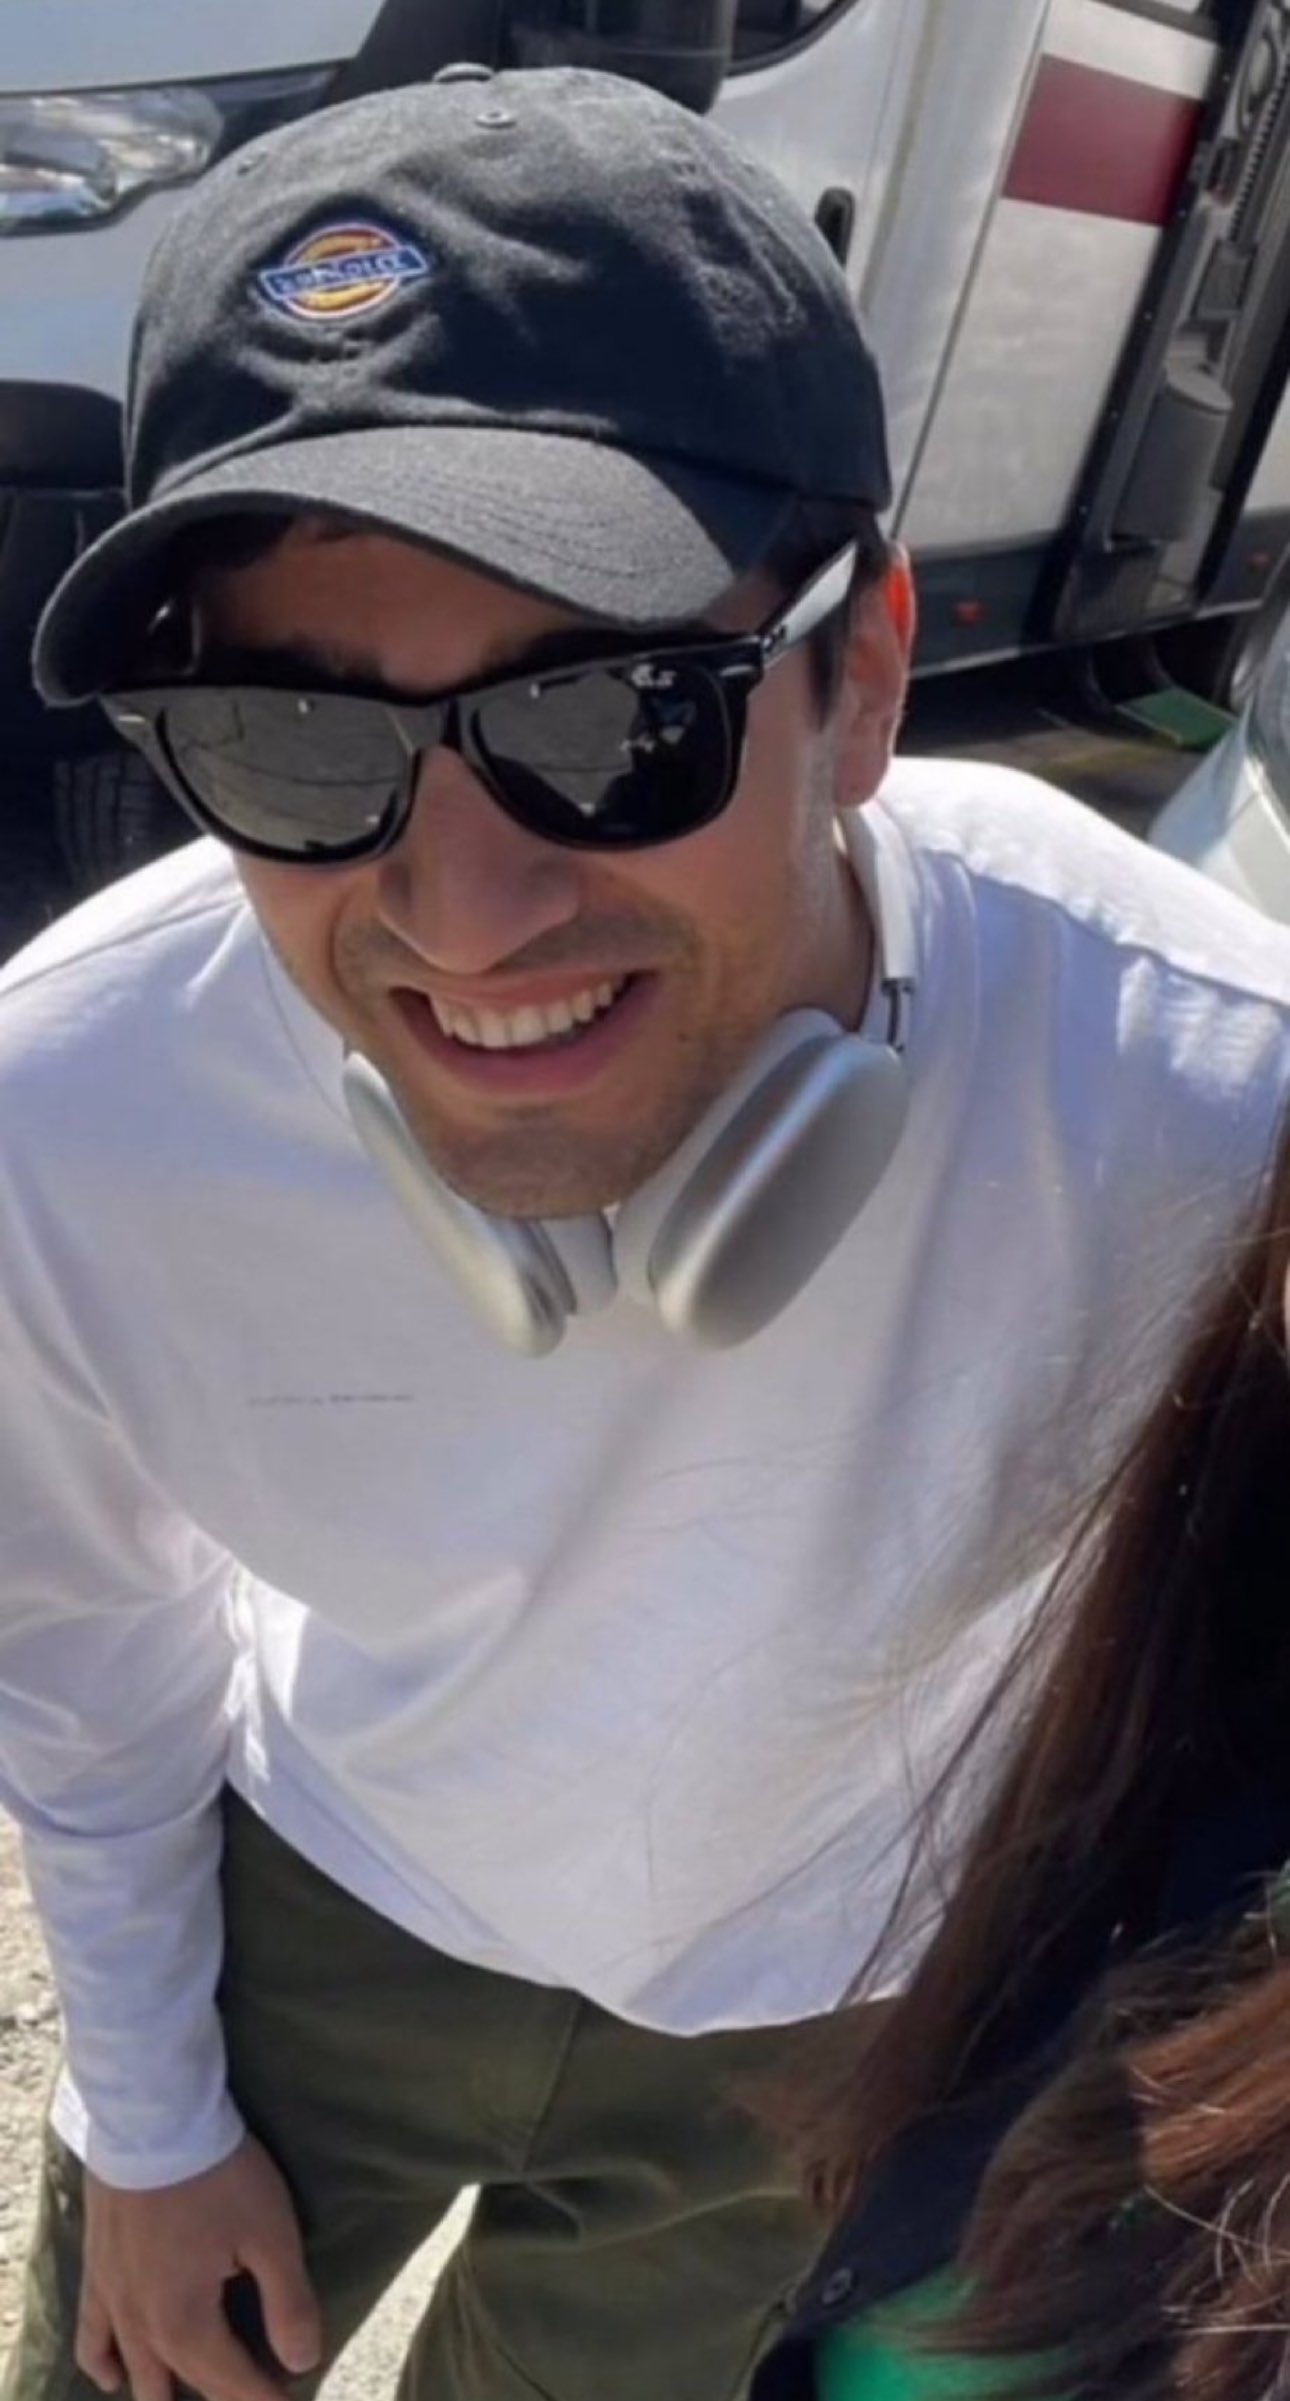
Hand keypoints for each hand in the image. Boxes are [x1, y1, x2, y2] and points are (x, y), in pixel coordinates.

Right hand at [76, 2134, 322, 2400]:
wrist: (152, 2120)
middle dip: (226, 2394)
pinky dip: (104, 2364)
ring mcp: (112, 2302)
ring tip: (200, 2390)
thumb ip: (288, 2304)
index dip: (267, 2399)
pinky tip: (116, 2376)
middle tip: (261, 2387)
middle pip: (187, 2383)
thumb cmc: (219, 2176)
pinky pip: (91, 2338)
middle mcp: (142, 2329)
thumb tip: (303, 2362)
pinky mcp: (95, 2273)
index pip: (233, 2385)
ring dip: (168, 2390)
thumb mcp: (271, 2235)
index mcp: (186, 2326)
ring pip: (138, 2373)